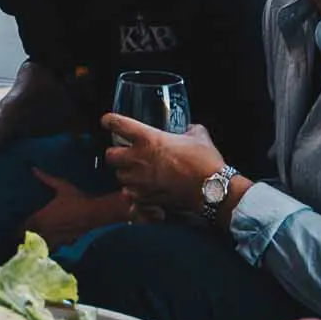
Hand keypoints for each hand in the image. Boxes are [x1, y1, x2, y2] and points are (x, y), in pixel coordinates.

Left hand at [26, 169, 127, 248]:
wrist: (94, 212)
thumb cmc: (77, 198)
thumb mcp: (61, 186)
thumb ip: (46, 179)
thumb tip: (33, 169)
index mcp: (42, 217)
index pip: (26, 225)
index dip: (19, 229)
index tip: (17, 230)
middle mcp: (47, 229)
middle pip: (31, 238)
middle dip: (26, 238)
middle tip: (22, 238)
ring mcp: (56, 238)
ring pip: (41, 245)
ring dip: (36, 245)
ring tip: (33, 246)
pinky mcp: (66, 243)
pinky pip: (53, 248)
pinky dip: (49, 248)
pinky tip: (49, 247)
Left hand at [101, 115, 227, 210]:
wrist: (213, 190)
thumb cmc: (206, 161)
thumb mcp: (199, 136)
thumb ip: (189, 130)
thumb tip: (189, 129)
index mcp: (149, 139)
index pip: (118, 125)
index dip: (110, 121)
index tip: (107, 121)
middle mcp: (139, 159)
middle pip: (110, 156)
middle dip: (115, 155)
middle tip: (125, 154)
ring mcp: (141, 181)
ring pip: (119, 177)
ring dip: (126, 174)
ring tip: (136, 174)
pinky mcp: (146, 198)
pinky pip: (132, 195)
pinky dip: (135, 193)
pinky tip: (145, 190)